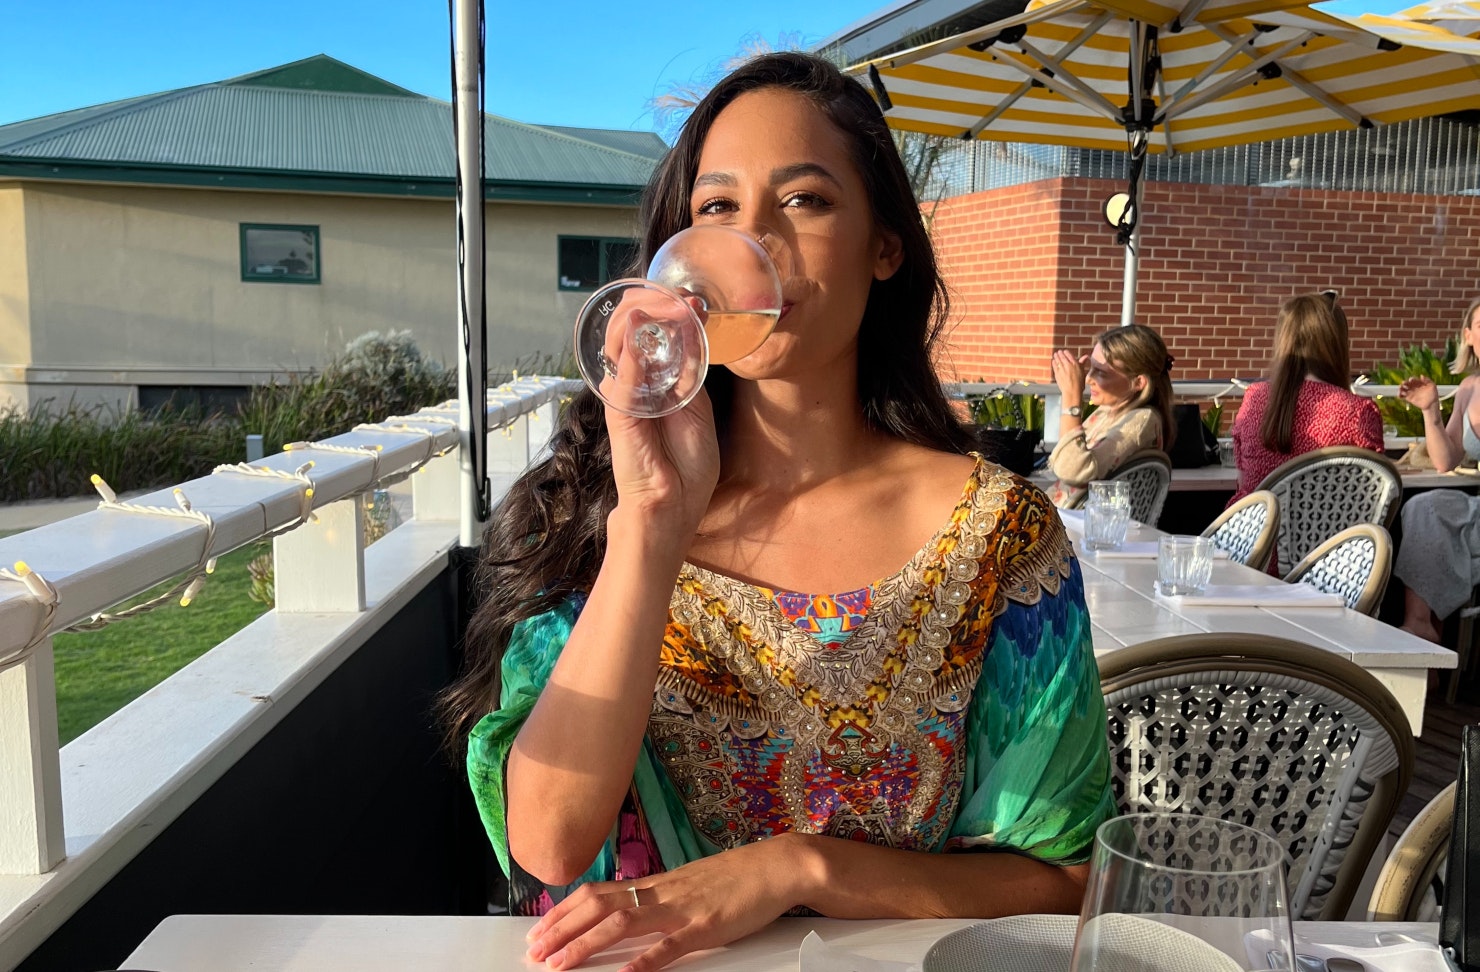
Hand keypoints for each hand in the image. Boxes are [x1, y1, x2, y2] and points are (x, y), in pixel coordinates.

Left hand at [524, 835, 810, 970]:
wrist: (777, 866)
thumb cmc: (737, 877)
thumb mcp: (689, 884)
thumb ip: (659, 898)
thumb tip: (629, 910)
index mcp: (656, 884)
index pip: (598, 893)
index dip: (565, 912)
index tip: (539, 930)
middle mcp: (661, 893)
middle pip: (598, 906)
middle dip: (561, 930)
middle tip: (534, 952)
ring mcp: (681, 909)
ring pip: (622, 924)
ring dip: (585, 945)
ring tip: (559, 965)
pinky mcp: (706, 927)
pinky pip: (669, 946)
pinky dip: (644, 962)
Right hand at [598, 291, 720, 539]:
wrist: (671, 509)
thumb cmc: (686, 469)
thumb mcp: (698, 411)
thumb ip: (689, 375)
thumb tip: (689, 330)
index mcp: (657, 382)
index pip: (654, 334)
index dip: (671, 311)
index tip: (695, 299)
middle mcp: (636, 382)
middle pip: (633, 328)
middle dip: (656, 304)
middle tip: (683, 296)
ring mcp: (624, 394)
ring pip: (621, 341)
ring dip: (644, 316)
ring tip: (669, 305)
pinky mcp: (618, 411)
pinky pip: (622, 375)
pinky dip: (629, 350)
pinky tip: (639, 328)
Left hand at [1051, 349, 1086, 404]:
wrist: (1072, 391)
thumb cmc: (1079, 383)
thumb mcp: (1083, 371)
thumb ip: (1083, 363)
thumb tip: (1086, 356)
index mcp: (1075, 364)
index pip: (1069, 355)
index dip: (1066, 352)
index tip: (1064, 351)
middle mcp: (1068, 365)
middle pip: (1062, 357)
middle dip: (1060, 354)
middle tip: (1058, 352)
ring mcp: (1062, 369)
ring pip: (1058, 361)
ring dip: (1056, 357)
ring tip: (1055, 354)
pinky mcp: (1057, 374)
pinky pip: (1055, 366)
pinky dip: (1054, 363)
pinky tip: (1053, 361)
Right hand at [1398, 376, 1438, 412]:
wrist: (1431, 404)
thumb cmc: (1433, 394)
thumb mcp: (1432, 386)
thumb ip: (1427, 380)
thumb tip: (1421, 375)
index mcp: (1418, 383)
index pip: (1413, 380)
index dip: (1411, 379)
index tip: (1411, 380)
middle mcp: (1414, 387)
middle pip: (1407, 383)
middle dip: (1404, 382)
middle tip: (1403, 383)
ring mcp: (1411, 393)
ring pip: (1403, 389)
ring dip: (1400, 388)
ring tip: (1400, 388)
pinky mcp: (1408, 398)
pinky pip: (1402, 396)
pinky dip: (1399, 395)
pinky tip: (1399, 395)